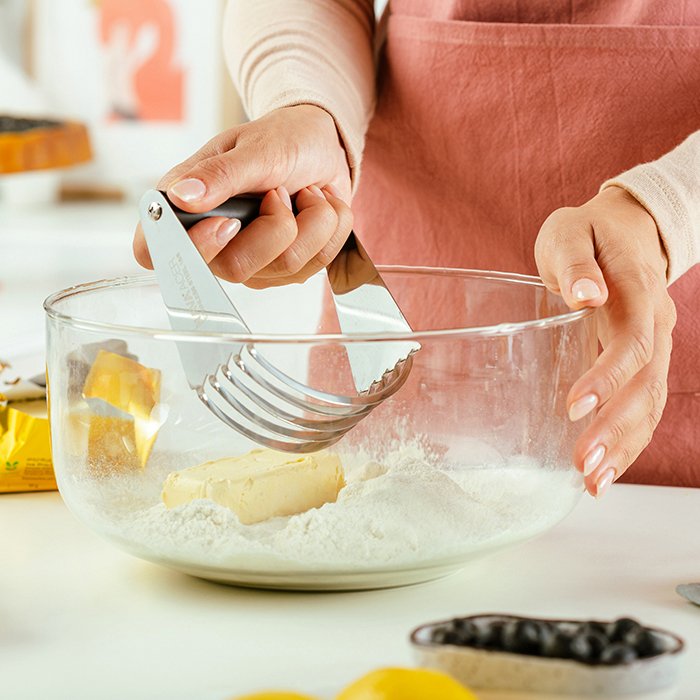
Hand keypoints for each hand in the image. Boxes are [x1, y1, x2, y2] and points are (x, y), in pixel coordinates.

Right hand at [133, 104, 353, 286]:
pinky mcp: (287, 268)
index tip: (224, 222)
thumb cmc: (283, 139)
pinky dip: (330, 228)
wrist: (323, 147)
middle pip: (236, 269)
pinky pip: (316, 265)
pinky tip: (320, 207)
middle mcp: (216, 242)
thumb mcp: (253, 147)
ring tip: (307, 193)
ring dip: (312, 220)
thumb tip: (181, 197)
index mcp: (188, 207)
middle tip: (280, 191)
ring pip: (286, 267)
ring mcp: (253, 261)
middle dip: (276, 225)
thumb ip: (220, 174)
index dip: (185, 249)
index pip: (154, 252)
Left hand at [535, 186, 676, 497]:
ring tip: (592, 482)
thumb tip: (585, 295)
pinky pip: (644, 405)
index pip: (633, 343)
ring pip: (649, 403)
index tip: (573, 407)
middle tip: (582, 465)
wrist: (626, 227)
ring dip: (623, 445)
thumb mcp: (571, 232)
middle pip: (646, 386)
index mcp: (638, 292)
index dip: (607, 378)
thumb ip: (576, 262)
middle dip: (615, 429)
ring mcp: (654, 345)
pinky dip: (628, 439)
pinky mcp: (643, 361)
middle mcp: (655, 324)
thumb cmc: (589, 231)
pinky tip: (606, 469)